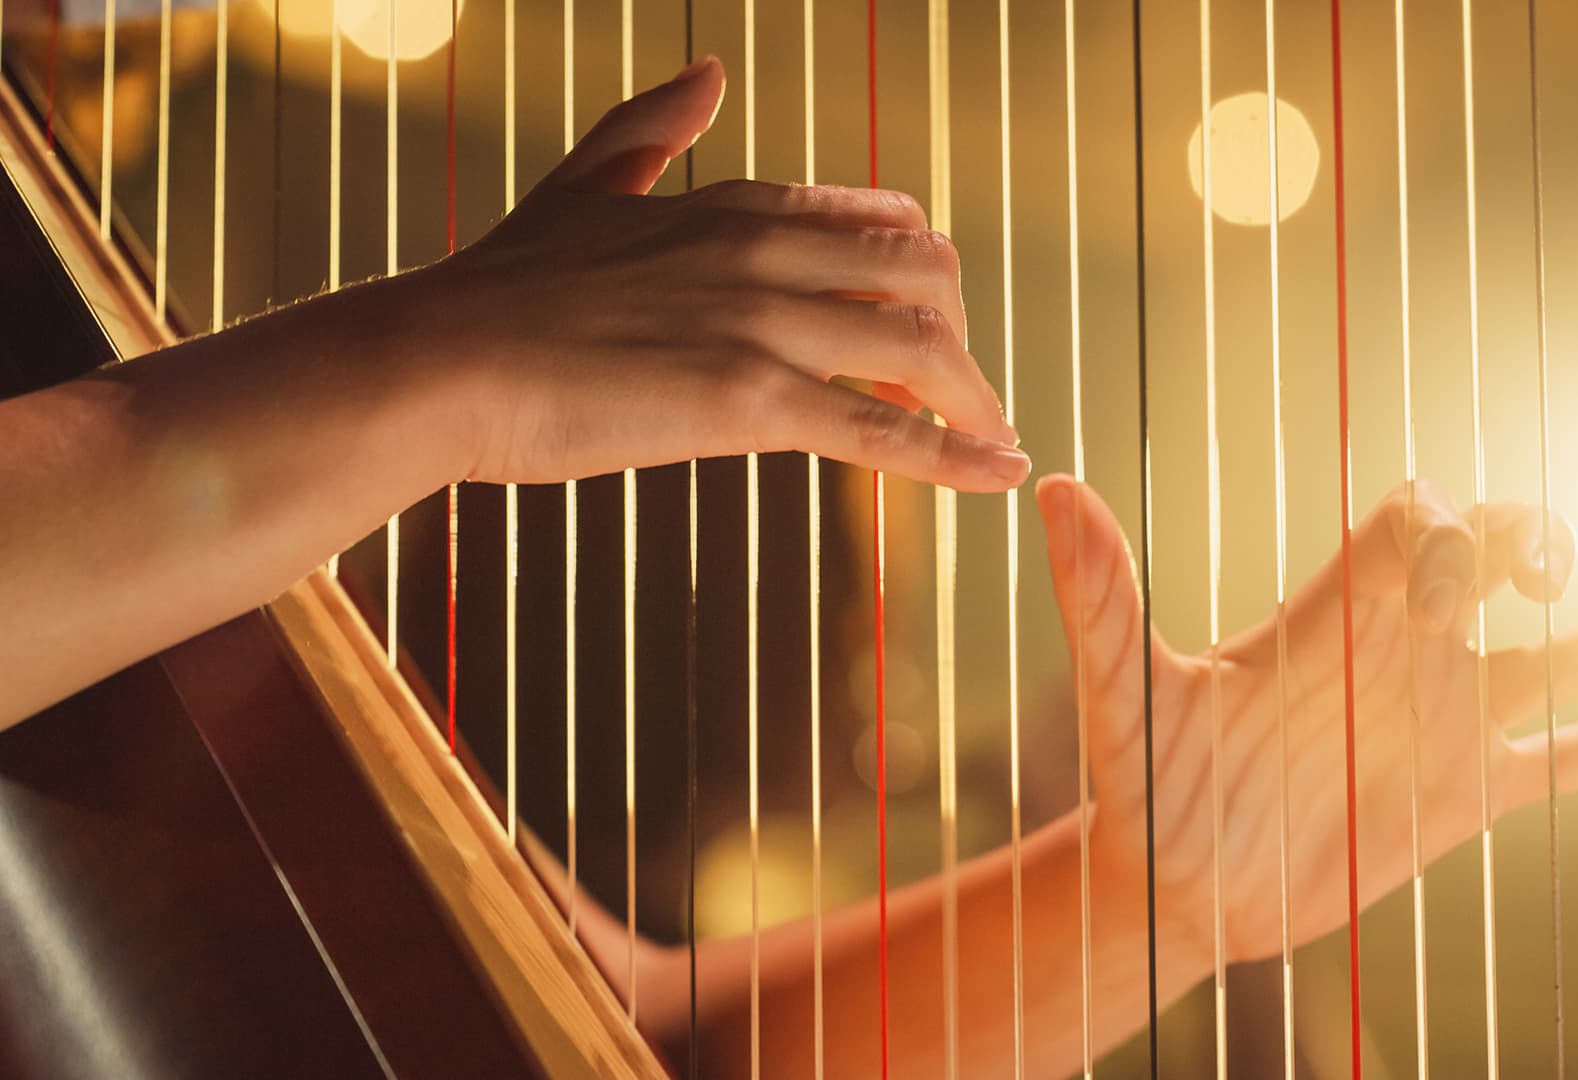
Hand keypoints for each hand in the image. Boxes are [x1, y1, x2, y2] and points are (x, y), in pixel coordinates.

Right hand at [403, 57, 1028, 491]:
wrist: (431, 362)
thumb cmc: (498, 290)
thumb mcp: (586, 184)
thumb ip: (652, 129)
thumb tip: (707, 69)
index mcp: (738, 204)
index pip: (879, 221)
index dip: (920, 278)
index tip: (931, 325)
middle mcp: (765, 249)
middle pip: (926, 275)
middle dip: (961, 337)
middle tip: (961, 396)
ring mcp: (759, 322)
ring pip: (921, 348)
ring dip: (973, 401)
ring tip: (991, 444)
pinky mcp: (745, 401)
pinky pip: (879, 431)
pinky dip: (954, 457)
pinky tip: (996, 478)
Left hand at [1037, 474, 1577, 964]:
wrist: (1176, 888)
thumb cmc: (1144, 784)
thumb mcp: (1125, 691)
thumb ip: (1102, 598)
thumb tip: (1050, 490)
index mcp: (1339, 613)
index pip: (1420, 521)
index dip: (1454, 523)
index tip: (1459, 572)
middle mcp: (1403, 651)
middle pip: (1499, 555)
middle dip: (1538, 535)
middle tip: (1546, 575)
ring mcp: (1443, 722)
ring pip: (1560, 655)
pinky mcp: (1464, 798)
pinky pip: (1563, 758)